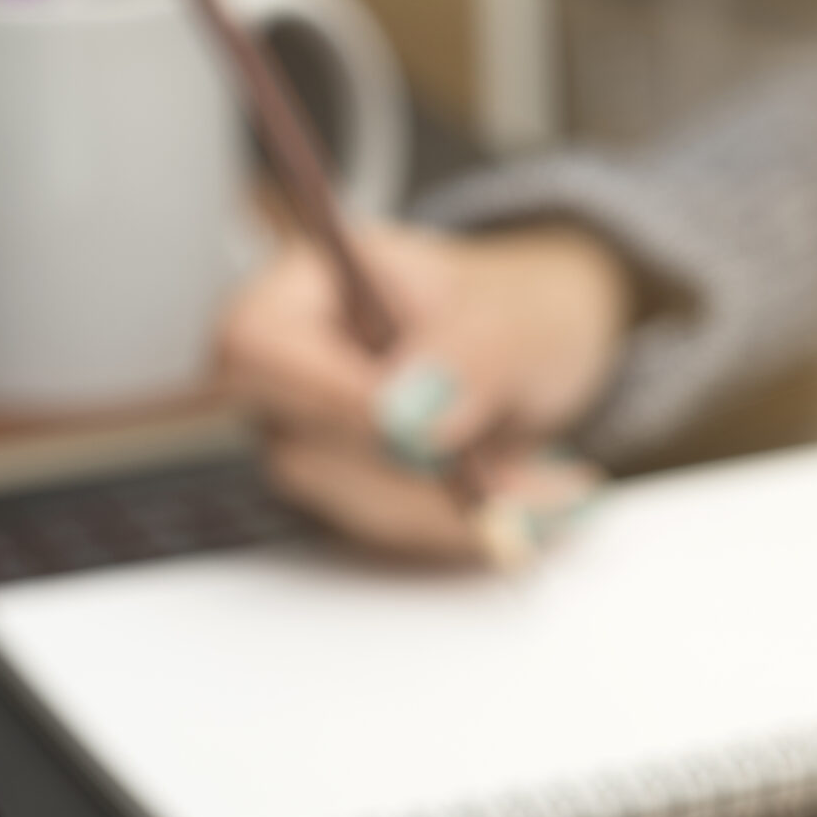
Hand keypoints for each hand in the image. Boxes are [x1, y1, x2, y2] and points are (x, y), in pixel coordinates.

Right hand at [216, 221, 632, 561]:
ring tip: (558, 494)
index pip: (258, 345)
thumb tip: (405, 421)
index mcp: (307, 285)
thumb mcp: (519, 314)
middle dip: (426, 476)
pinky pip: (393, 531)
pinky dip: (467, 526)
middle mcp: (291, 368)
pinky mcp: (348, 493)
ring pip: (355, 504)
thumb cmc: (514, 307)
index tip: (417, 434)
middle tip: (531, 483)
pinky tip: (536, 504)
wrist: (535, 350)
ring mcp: (310, 438)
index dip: (325, 396)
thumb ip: (468, 353)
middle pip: (302, 447)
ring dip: (462, 511)